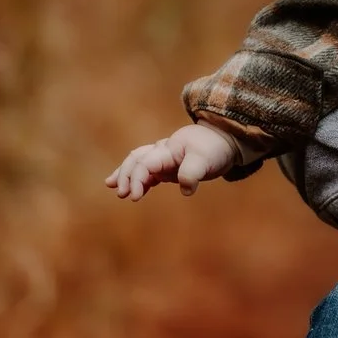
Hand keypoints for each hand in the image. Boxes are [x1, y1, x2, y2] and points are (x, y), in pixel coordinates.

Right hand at [106, 124, 237, 200]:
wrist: (225, 141)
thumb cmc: (215, 148)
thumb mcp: (206, 159)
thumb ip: (192, 173)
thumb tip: (185, 190)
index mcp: (168, 148)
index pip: (144, 163)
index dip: (137, 179)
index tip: (135, 196)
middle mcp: (162, 151)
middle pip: (136, 160)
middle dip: (126, 176)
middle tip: (121, 193)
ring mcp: (164, 158)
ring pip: (138, 163)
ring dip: (125, 174)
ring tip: (112, 186)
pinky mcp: (168, 166)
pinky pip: (147, 171)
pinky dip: (138, 180)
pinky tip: (132, 191)